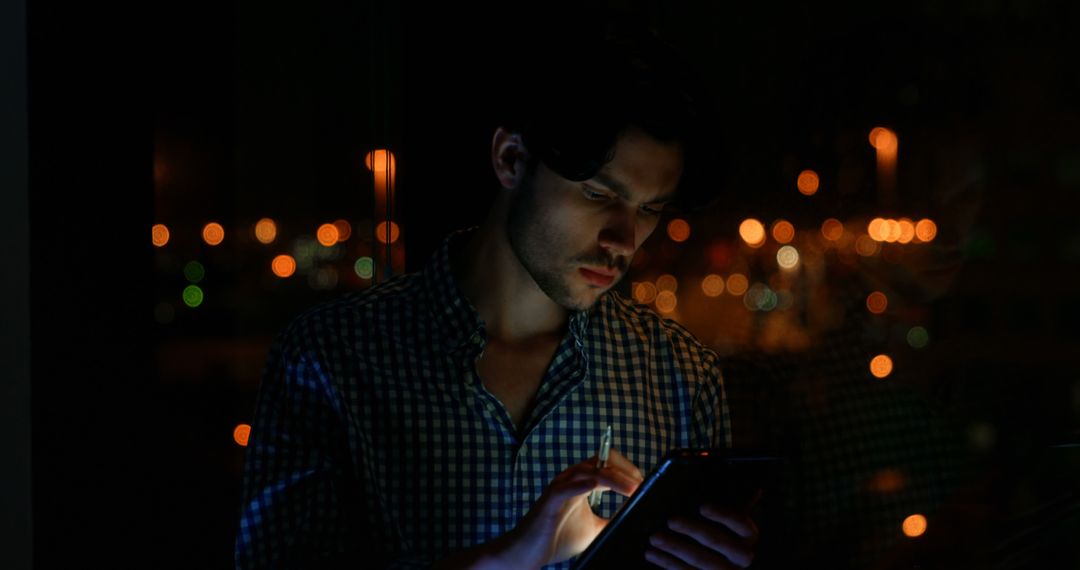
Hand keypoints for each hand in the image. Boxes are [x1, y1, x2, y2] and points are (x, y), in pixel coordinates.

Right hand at [503, 448, 643, 567]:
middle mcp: (571, 479)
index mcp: (582, 483)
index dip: (628, 471)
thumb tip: (636, 519)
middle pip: (601, 460)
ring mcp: (560, 487)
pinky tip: (596, 486)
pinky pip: (566, 487)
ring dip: (612, 478)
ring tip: (631, 488)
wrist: (528, 553)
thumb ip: (613, 521)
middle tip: (641, 484)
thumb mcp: (596, 530)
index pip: (609, 465)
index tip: (644, 485)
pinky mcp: (550, 500)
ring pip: (588, 470)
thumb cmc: (557, 539)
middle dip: (624, 469)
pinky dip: (581, 485)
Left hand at [645, 490, 760, 568]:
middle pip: (716, 541)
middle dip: (692, 529)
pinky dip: (667, 562)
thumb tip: (712, 474)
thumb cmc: (718, 530)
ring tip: (655, 537)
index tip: (703, 506)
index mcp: (748, 535)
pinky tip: (652, 553)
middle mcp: (742, 556)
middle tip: (671, 520)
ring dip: (674, 547)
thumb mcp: (723, 518)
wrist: (720, 560)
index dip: (722, 514)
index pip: (740, 522)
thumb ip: (724, 500)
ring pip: (699, 560)